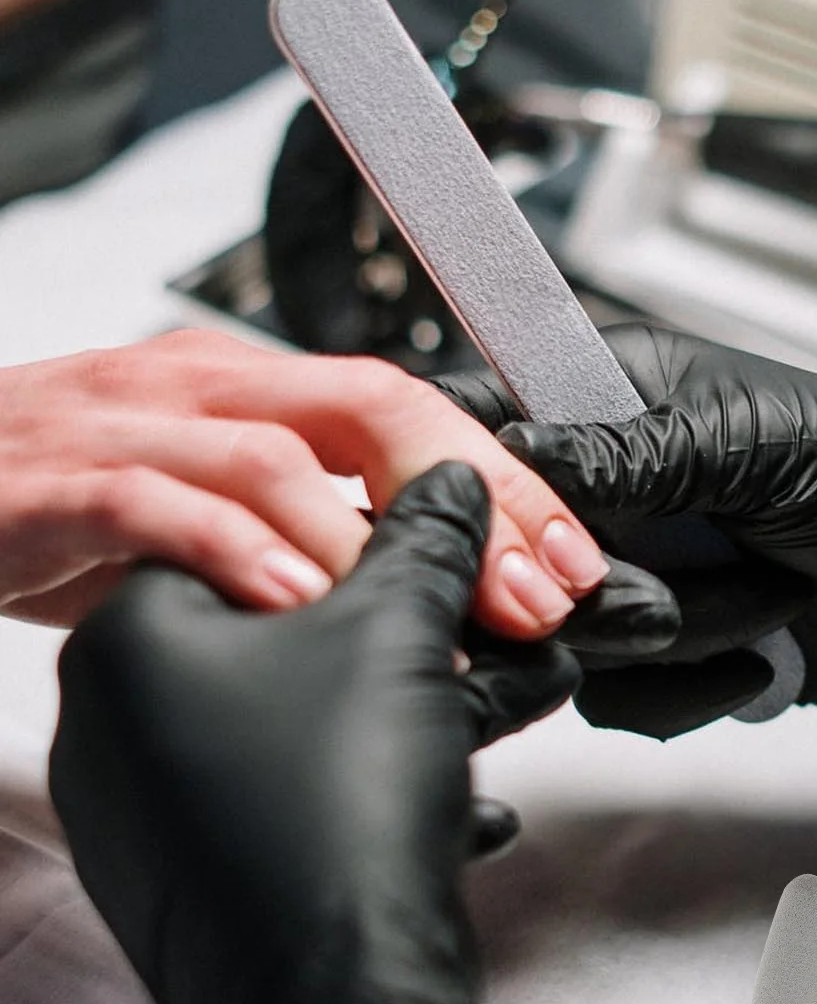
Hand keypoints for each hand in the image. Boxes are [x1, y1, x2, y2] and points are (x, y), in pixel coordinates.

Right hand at [0, 330, 608, 633]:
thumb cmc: (76, 503)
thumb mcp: (222, 512)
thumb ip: (323, 539)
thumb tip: (451, 599)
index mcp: (256, 389)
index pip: (413, 410)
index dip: (507, 482)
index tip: (577, 563)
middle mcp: (203, 388)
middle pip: (371, 408)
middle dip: (474, 500)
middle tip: (540, 593)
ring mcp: (126, 426)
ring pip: (272, 453)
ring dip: (371, 541)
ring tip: (448, 616)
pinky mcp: (52, 484)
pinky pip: (153, 502)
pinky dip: (234, 550)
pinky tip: (297, 602)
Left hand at [49, 462, 576, 1003]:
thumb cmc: (337, 819)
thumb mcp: (400, 640)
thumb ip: (427, 545)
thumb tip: (446, 491)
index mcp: (131, 649)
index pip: (249, 542)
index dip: (364, 540)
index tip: (440, 551)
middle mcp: (118, 732)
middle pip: (284, 640)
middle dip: (411, 638)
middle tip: (492, 636)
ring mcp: (153, 822)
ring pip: (302, 732)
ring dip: (412, 716)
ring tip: (506, 708)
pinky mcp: (200, 889)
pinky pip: (296, 807)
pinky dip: (376, 791)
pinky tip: (459, 805)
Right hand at [473, 325, 816, 756]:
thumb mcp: (762, 444)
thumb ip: (632, 451)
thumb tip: (516, 460)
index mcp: (618, 395)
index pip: (483, 421)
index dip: (470, 478)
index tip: (511, 529)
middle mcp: (610, 487)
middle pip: (506, 557)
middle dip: (601, 589)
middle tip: (676, 586)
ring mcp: (634, 575)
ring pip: (564, 640)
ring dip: (679, 636)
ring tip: (770, 597)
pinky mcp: (666, 655)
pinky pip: (620, 700)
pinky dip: (699, 688)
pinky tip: (767, 652)